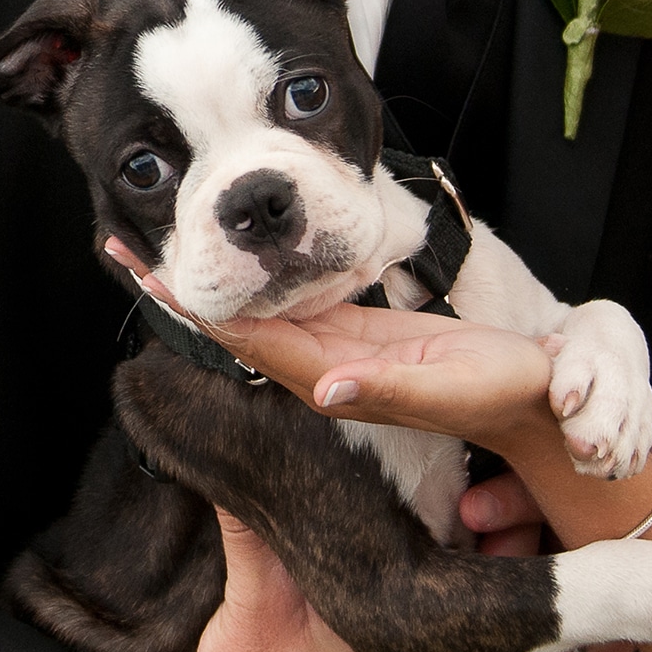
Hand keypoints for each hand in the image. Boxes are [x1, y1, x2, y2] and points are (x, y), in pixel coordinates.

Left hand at [104, 236, 555, 454]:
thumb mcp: (444, 389)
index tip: (148, 276)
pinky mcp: (358, 334)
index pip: (249, 340)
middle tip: (123, 247)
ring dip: (208, 285)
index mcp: (333, 377)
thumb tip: (321, 388)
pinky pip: (292, 308)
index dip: (197, 309)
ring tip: (159, 250)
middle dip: (180, 290)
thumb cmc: (495, 395)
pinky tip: (238, 269)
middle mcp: (322, 366)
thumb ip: (383, 391)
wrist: (528, 403)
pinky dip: (256, 285)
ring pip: (257, 314)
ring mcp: (336, 350)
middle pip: (236, 325)